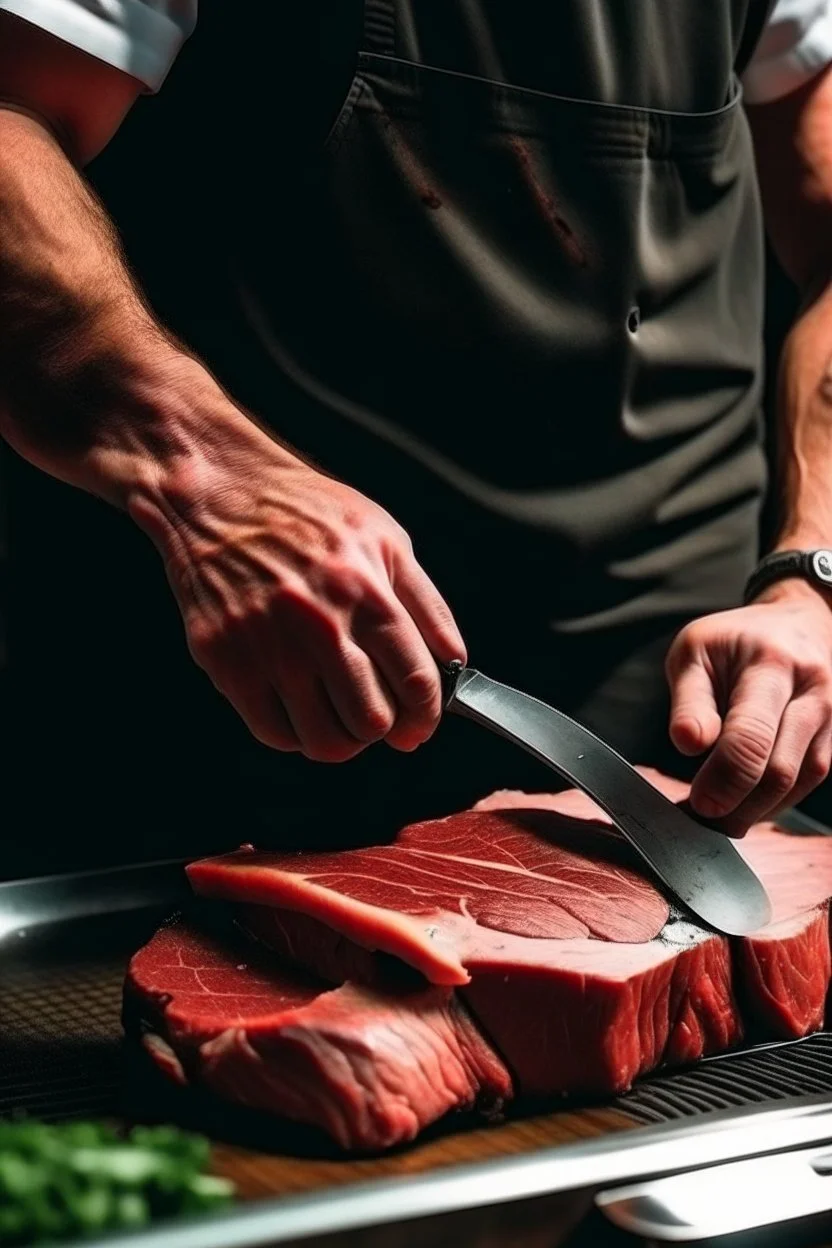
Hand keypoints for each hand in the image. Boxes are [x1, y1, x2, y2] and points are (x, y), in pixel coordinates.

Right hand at [130, 413, 464, 761]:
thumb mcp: (385, 539)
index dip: (425, 718)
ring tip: (338, 714)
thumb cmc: (306, 513)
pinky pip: (273, 732)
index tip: (419, 726)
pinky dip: (295, 732)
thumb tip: (454, 662)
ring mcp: (268, 647)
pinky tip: (299, 705)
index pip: (415, 683)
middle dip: (382, 728)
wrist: (217, 493)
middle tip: (375, 714)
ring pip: (323, 740)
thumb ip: (428, 605)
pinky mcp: (225, 661)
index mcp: (366, 593)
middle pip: (371, 722)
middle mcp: (319, 625)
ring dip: (341, 739)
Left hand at [665, 580, 831, 833]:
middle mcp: (811, 692)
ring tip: (714, 818)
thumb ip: (689, 701)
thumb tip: (689, 744)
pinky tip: (742, 805)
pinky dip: (771, 803)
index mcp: (771, 664)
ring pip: (797, 783)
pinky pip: (805, 783)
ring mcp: (829, 718)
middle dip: (737, 805)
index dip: (724, 777)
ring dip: (754, 811)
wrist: (798, 623)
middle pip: (780, 769)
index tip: (696, 801)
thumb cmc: (734, 641)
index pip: (752, 734)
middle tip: (698, 818)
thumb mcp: (695, 652)